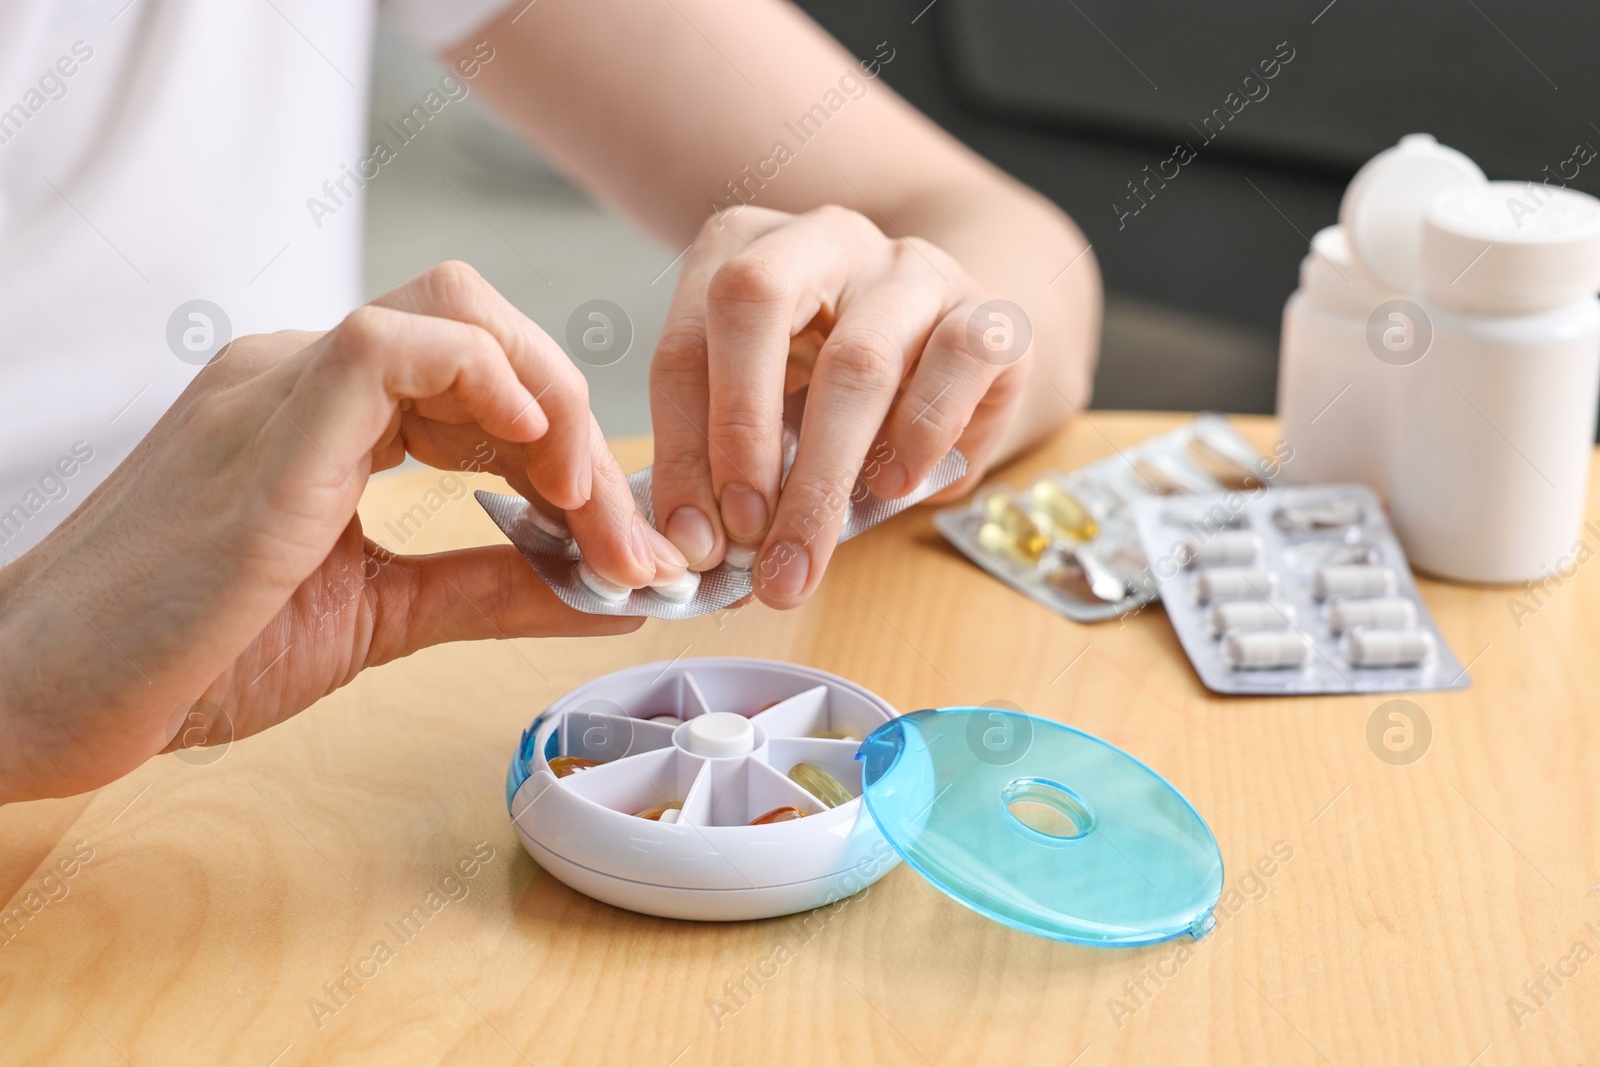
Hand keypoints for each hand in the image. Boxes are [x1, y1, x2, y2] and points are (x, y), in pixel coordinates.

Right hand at [0, 262, 684, 802]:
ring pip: (455, 314)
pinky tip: (529, 454)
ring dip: (554, 408)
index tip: (624, 544)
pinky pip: (387, 347)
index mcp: (327, 414)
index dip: (572, 448)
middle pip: (485, 331)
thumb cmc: (192, 654)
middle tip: (627, 536)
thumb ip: (491, 587)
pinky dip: (482, 382)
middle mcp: (304, 378)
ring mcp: (279, 391)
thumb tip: (606, 588)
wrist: (42, 699)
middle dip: (581, 427)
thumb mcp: (381, 616)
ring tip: (589, 509)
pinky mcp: (265, 436)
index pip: (482, 377)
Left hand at [648, 205, 1029, 607]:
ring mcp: (910, 268)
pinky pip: (955, 363)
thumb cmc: (846, 396)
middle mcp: (823, 239)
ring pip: (857, 358)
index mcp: (743, 250)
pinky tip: (895, 485)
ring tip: (805, 552)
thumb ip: (732, 470)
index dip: (681, 448)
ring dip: (822, 473)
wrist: (960, 361)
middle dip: (739, 434)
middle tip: (742, 535)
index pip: (685, 343)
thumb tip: (697, 550)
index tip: (691, 537)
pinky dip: (920, 436)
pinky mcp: (987, 310)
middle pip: (753, 305)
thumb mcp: (775, 420)